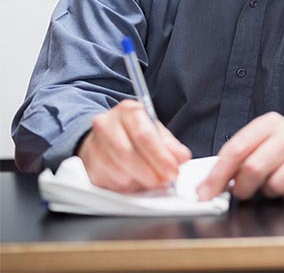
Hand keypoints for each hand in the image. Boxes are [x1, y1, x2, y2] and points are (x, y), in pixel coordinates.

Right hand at [77, 99, 191, 192]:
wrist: (105, 136)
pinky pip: (108, 183)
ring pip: (117, 171)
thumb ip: (170, 145)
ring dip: (139, 181)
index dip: (160, 156)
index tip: (173, 170)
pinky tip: (137, 183)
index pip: (144, 135)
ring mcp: (93, 145)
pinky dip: (127, 187)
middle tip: (165, 180)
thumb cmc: (134, 133)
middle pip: (128, 154)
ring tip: (153, 181)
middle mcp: (106, 124)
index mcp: (128, 111)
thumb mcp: (155, 131)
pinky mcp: (87, 166)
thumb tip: (182, 157)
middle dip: (150, 172)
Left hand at [196, 112, 283, 202]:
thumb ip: (236, 156)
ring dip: (267, 191)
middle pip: (253, 169)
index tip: (205, 192)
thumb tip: (207, 184)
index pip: (236, 149)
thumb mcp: (260, 140)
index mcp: (269, 123)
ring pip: (274, 185)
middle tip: (240, 191)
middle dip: (241, 188)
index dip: (217, 175)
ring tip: (272, 180)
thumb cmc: (282, 145)